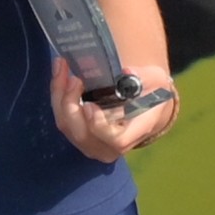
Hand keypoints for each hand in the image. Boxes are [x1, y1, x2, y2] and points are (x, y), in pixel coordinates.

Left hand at [51, 76, 177, 166]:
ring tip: (61, 68)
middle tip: (74, 77)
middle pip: (82, 133)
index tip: (90, 105)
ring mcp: (92, 145)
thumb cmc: (152, 93)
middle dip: (71, 103)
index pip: (115, 140)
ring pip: (67, 126)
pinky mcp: (79, 137)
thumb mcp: (156, 80)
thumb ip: (144, 77)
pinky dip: (57, 97)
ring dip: (59, 96)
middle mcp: (111, 146)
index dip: (99, 126)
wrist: (145, 107)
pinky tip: (60, 75)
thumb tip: (125, 72)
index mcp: (134, 134)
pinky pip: (62, 120)